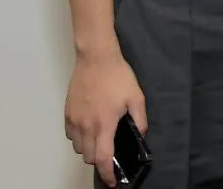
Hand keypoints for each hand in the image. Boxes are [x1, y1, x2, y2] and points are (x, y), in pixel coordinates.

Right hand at [65, 49, 145, 187]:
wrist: (96, 59)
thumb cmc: (117, 76)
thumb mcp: (136, 97)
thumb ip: (140, 120)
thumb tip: (141, 135)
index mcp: (104, 124)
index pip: (102, 158)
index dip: (107, 174)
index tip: (112, 181)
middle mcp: (85, 126)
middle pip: (88, 156)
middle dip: (100, 160)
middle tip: (110, 154)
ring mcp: (74, 120)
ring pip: (78, 147)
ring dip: (88, 149)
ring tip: (101, 139)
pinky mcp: (67, 113)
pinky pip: (70, 135)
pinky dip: (79, 138)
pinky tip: (90, 128)